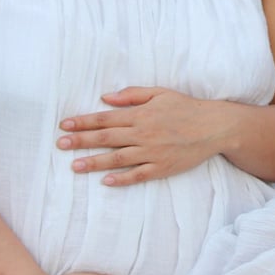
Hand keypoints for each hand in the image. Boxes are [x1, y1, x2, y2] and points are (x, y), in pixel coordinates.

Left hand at [57, 87, 222, 185]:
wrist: (214, 126)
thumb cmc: (186, 107)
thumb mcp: (161, 93)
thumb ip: (133, 95)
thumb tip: (106, 97)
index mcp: (142, 114)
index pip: (106, 118)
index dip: (84, 122)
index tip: (65, 125)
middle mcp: (144, 133)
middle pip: (106, 138)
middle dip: (81, 141)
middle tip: (60, 145)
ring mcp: (152, 152)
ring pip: (117, 158)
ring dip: (94, 162)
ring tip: (74, 166)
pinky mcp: (162, 167)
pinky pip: (137, 175)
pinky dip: (121, 178)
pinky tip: (105, 181)